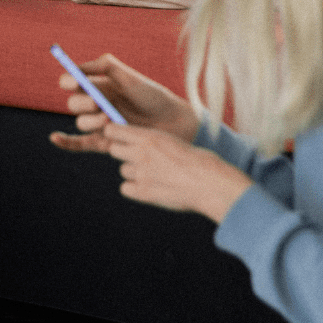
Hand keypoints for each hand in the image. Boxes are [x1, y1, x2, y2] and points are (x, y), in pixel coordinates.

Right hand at [49, 52, 198, 153]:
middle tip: (97, 102)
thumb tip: (78, 68)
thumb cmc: (153, 97)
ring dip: (89, 120)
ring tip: (110, 119)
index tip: (73, 81)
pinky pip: (80, 143)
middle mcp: (96, 104)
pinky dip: (66, 142)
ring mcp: (100, 124)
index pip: (72, 82)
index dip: (68, 81)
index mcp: (99, 86)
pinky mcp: (105, 142)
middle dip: (82, 102)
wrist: (174, 122)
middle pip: (74, 103)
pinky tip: (55, 138)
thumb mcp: (130, 77)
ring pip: (80, 122)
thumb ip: (105, 65)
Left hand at [105, 123, 251, 222]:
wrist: (211, 183)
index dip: (114, 134)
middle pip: (113, 150)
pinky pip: (125, 189)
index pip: (111, 130)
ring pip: (123, 170)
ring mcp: (141, 174)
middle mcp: (140, 154)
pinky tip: (150, 188)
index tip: (120, 138)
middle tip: (141, 159)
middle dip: (124, 154)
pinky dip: (134, 190)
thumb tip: (130, 139)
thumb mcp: (171, 140)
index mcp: (147, 137)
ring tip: (155, 175)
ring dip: (134, 173)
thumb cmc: (196, 160)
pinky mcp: (144, 193)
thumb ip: (148, 140)